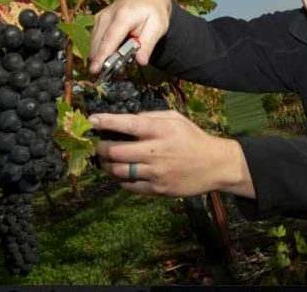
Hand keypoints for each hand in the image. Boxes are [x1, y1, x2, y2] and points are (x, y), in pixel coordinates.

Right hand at [89, 0, 171, 72]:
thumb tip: (141, 62)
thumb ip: (148, 45)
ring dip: (99, 54)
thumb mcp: (158, 28)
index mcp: (124, 15)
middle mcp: (109, 14)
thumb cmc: (154, 13)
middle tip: (104, 74)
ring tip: (109, 65)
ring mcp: (102, 16)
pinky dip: (100, 48)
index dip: (102, 55)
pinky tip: (109, 54)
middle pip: (99, 41)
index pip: (110, 38)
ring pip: (95, 41)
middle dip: (99, 59)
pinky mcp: (99, 19)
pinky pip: (95, 37)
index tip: (95, 69)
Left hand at [90, 110, 254, 197]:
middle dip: (99, 148)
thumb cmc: (193, 138)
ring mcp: (156, 173)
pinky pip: (129, 187)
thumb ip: (151, 116)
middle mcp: (156, 151)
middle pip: (115, 151)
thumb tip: (126, 119)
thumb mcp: (176, 119)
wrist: (215, 165)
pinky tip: (122, 173)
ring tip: (106, 161)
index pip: (128, 124)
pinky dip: (121, 180)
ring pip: (118, 171)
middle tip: (95, 145)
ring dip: (107, 166)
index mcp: (161, 130)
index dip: (106, 121)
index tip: (91, 120)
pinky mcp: (158, 189)